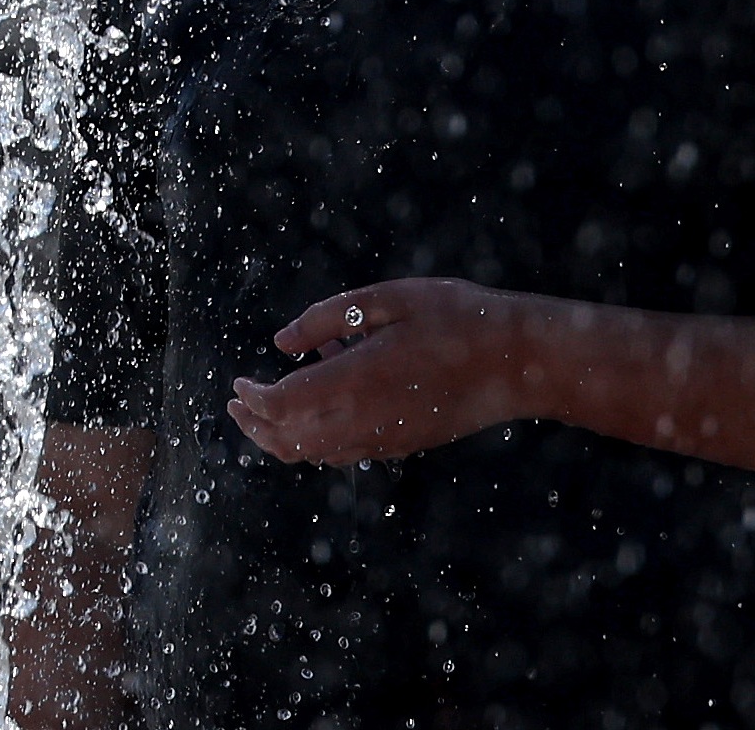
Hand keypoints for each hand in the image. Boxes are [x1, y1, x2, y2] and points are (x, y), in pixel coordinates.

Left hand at [227, 277, 536, 465]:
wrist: (517, 362)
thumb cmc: (455, 317)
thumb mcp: (388, 298)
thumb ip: (328, 317)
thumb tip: (283, 343)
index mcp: (355, 381)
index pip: (281, 406)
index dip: (252, 400)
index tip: (237, 384)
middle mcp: (363, 420)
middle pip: (288, 442)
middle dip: (255, 426)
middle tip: (237, 405)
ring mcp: (384, 439)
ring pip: (313, 456)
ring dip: (282, 436)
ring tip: (269, 404)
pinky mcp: (401, 445)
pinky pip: (342, 453)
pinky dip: (316, 436)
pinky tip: (325, 397)